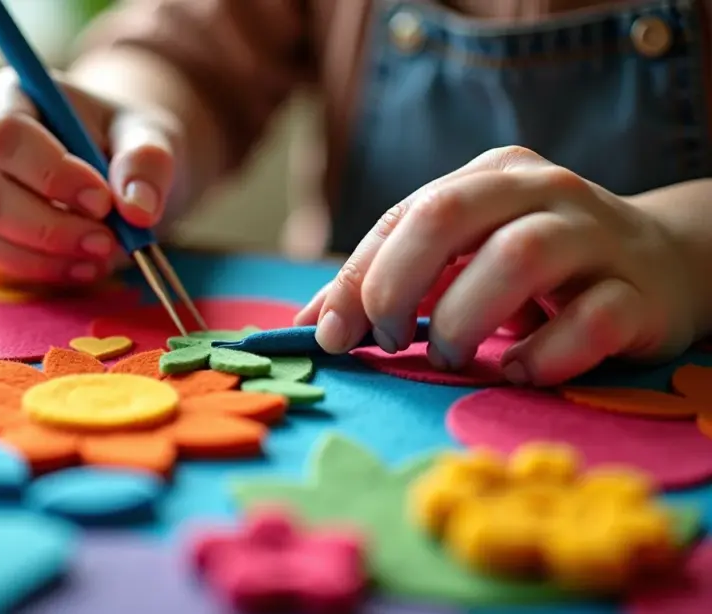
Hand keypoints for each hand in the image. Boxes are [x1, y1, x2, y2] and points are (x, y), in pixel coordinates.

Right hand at [0, 67, 180, 285]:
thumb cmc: (125, 145)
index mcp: (9, 96)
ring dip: (45, 256)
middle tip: (109, 240)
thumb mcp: (151, 137)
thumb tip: (136, 208)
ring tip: (102, 254)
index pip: (6, 133)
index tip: (103, 200)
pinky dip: (41, 272)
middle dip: (49, 227)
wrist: (117, 175)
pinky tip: (84, 266)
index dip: (51, 173)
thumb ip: (147, 161)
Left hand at [295, 146, 698, 385]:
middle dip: (397, 282)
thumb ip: (393, 283)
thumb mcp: (464, 262)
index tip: (329, 334)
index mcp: (490, 176)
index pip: (406, 213)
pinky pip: (593, 319)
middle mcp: (542, 190)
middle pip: (449, 213)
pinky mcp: (642, 293)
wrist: (667, 266)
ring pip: (519, 255)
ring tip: (450, 356)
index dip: (357, 275)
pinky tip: (520, 372)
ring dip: (465, 317)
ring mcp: (597, 237)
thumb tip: (308, 326)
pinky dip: (546, 354)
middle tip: (389, 340)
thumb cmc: (541, 271)